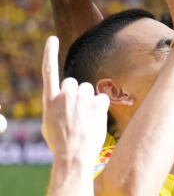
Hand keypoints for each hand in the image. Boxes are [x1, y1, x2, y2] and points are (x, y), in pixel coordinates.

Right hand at [41, 35, 109, 161]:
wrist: (73, 156)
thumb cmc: (60, 143)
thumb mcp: (49, 123)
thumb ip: (56, 106)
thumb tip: (64, 102)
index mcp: (49, 100)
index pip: (49, 71)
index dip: (50, 53)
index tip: (52, 39)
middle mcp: (64, 95)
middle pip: (73, 82)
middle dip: (76, 93)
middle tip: (76, 112)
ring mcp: (81, 99)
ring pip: (88, 90)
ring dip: (88, 100)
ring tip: (85, 119)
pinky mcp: (97, 103)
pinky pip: (101, 98)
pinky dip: (100, 106)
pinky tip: (95, 119)